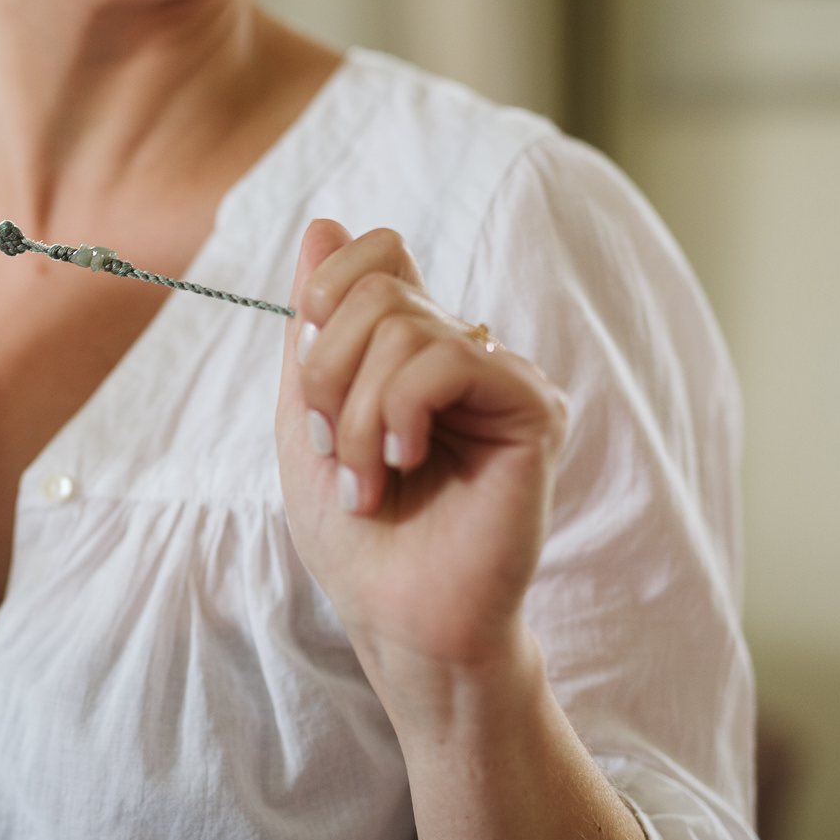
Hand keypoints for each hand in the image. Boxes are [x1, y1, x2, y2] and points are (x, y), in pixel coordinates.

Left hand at [275, 220, 567, 689]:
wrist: (397, 615)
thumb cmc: (355, 533)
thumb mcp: (307, 414)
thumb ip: (314, 323)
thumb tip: (322, 224)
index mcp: (410, 345)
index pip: (375, 252)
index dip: (325, 296)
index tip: (311, 382)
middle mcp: (460, 349)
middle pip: (376, 287)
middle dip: (328, 375)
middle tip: (338, 452)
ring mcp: (499, 376)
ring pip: (404, 326)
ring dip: (357, 416)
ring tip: (370, 480)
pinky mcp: (533, 407)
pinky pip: (447, 360)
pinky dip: (400, 413)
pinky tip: (407, 462)